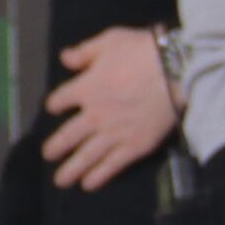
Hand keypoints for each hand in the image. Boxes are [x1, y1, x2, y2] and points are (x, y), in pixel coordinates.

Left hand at [42, 27, 179, 189]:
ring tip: (61, 181)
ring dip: (71, 170)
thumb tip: (64, 59)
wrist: (176, 71)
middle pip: (67, 136)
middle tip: (48, 155)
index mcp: (86, 88)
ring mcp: (114, 134)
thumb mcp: (109, 40)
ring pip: (86, 156)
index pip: (60, 100)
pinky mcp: (134, 147)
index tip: (54, 108)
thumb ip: (85, 52)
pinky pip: (112, 166)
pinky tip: (89, 185)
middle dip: (55, 147)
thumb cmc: (143, 50)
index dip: (55, 104)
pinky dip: (98, 177)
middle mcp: (94, 115)